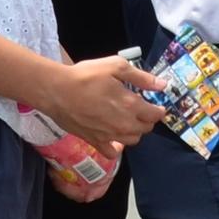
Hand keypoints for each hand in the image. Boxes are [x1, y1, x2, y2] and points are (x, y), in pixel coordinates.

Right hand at [30, 51, 165, 150]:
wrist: (57, 91)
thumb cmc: (85, 76)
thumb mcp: (116, 66)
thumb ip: (141, 77)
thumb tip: (162, 85)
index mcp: (131, 106)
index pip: (155, 115)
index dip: (158, 109)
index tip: (156, 105)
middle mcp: (124, 124)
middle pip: (146, 128)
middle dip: (147, 119)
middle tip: (141, 109)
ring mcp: (110, 136)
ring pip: (133, 140)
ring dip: (134, 131)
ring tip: (128, 120)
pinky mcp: (95, 142)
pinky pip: (112, 152)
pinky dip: (116, 147)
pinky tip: (114, 138)